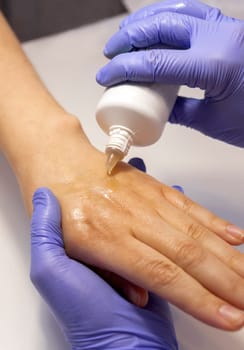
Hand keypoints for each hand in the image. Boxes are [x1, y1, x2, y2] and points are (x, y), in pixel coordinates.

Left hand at [18, 116, 243, 329]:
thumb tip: (142, 294)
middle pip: (186, 253)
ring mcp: (145, 199)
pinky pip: (188, 206)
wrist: (60, 164)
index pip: (161, 274)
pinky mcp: (154, 187)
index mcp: (104, 239)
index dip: (197, 297)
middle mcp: (130, 218)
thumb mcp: (60, 253)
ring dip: (226, 257)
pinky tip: (236, 238)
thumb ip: (103, 276)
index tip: (226, 315)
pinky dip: (216, 223)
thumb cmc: (61, 208)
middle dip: (224, 281)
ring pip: (194, 230)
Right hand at [96, 0, 243, 146]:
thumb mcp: (212, 121)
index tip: (106, 77)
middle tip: (110, 54)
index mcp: (213, 65)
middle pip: (160, 27)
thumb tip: (156, 107)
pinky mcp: (227, 26)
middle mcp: (218, 37)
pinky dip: (167, 13)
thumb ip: (179, 111)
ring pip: (174, 10)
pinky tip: (154, 24)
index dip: (124, 68)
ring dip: (144, 22)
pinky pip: (191, 10)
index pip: (155, 61)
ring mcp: (224, 27)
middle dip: (128, 39)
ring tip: (125, 36)